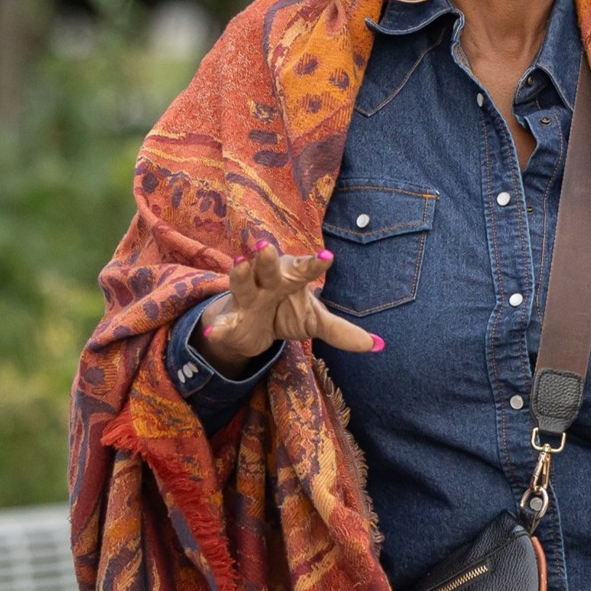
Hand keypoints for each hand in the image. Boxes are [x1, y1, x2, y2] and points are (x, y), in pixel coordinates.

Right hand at [191, 241, 380, 376]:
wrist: (250, 322)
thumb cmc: (286, 310)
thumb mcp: (314, 321)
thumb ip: (341, 331)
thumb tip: (378, 344)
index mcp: (291, 278)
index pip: (305, 269)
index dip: (315, 264)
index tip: (328, 257)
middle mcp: (268, 281)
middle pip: (268, 268)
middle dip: (268, 258)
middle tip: (267, 246)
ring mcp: (248, 297)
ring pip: (242, 283)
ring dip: (240, 273)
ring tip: (240, 262)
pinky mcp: (232, 318)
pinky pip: (224, 322)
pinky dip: (219, 328)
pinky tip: (212, 333)